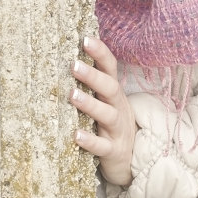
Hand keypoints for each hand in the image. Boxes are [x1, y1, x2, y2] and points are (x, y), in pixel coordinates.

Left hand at [70, 36, 136, 186]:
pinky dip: (90, 141)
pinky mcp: (113, 151)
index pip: (110, 68)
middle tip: (73, 65)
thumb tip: (66, 55)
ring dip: (90, 104)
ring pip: (107, 115)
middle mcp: (118, 107)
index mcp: (114, 93)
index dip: (100, 53)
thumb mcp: (106, 100)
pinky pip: (102, 146)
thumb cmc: (110, 123)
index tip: (85, 39)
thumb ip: (92, 82)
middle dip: (93, 76)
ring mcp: (117, 130)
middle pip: (110, 88)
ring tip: (72, 95)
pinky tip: (75, 135)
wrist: (130, 159)